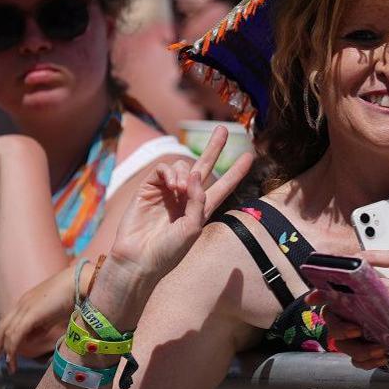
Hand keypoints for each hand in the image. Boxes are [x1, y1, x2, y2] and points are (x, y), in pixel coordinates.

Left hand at [0, 264, 81, 370]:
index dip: (0, 338)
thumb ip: (41, 326)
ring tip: (7, 367)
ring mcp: (25, 308)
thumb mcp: (52, 315)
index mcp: (25, 302)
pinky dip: (12, 347)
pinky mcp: (31, 314)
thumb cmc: (72, 295)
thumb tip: (31, 340)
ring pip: (6, 332)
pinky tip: (12, 358)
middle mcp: (21, 304)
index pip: (7, 323)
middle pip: (1, 328)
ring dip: (4, 352)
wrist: (79, 282)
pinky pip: (16, 333)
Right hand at [92, 126, 251, 325]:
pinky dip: (170, 172)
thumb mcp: (192, 228)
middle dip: (214, 147)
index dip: (236, 172)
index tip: (250, 156)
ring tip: (181, 189)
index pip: (223, 186)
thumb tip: (196, 175)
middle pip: (204, 166)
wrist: (138, 260)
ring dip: (186, 173)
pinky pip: (163, 169)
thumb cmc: (168, 251)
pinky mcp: (149, 189)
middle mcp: (186, 197)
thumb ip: (199, 201)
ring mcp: (167, 192)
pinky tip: (172, 185)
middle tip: (223, 129)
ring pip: (183, 167)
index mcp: (201, 209)